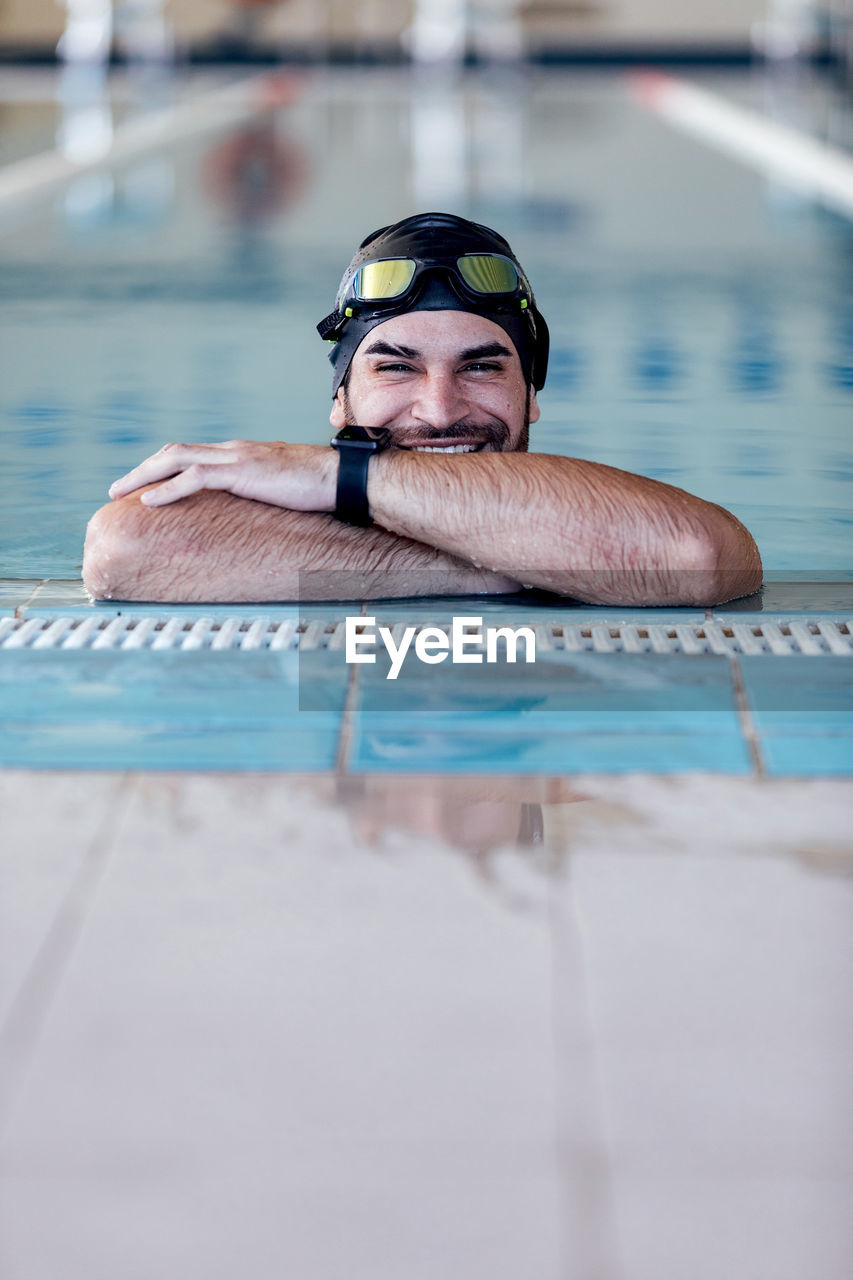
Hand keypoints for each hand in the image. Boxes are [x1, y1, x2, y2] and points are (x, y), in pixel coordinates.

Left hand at [108, 440, 337, 511]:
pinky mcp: (243, 473)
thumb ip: (262, 492)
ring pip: (177, 459)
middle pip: (176, 451)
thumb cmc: (321, 487)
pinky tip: (148, 501)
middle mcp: (234, 450)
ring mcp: (237, 458)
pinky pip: (195, 478)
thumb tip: (253, 509)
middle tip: (119, 487)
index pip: (193, 453)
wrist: (343, 479)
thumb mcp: (282, 487)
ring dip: (144, 475)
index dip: (164, 466)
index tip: (144, 482)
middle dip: (143, 468)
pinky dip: (167, 488)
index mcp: (243, 452)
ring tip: (122, 492)